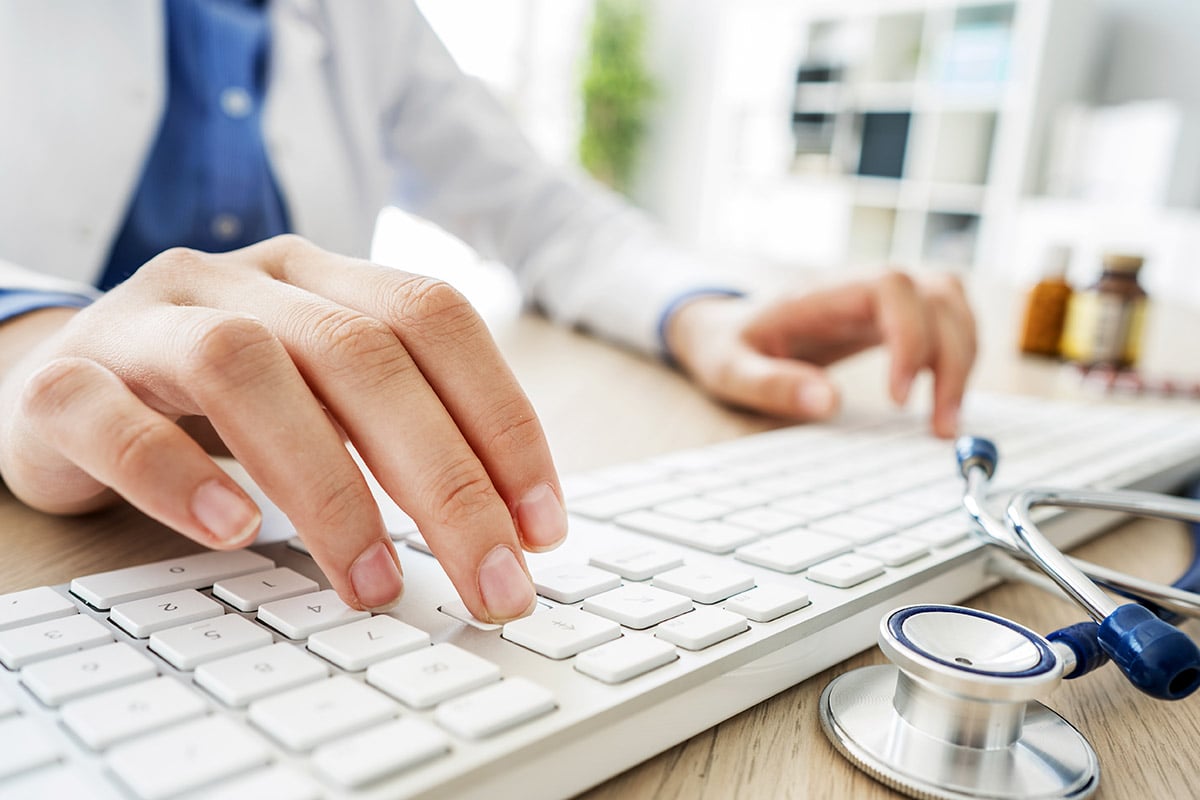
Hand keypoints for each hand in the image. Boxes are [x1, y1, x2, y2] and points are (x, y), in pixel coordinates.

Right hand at [0, 236, 565, 620]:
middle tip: (491, 583)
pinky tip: (230, 534)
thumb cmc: (219, 401)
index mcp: (320, 278)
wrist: (63, 378)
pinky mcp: (64, 381)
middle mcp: (241, 281)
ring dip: (327, 486)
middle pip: (362, 354)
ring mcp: (147, 321)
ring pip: (245, 367)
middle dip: (446, 479)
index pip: (435, 318)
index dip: (502, 418)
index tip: (543, 524)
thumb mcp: (322, 395)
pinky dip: (176, 476)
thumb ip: (398, 432)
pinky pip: (110, 416)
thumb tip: (507, 526)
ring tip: (376, 583)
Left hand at [664, 271, 975, 436]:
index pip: (890, 287)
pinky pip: (947, 322)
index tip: (897, 397)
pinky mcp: (894, 318)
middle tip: (938, 425)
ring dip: (962, 360)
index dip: (909, 335)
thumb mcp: (730, 371)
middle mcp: (860, 286)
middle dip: (950, 359)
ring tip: (943, 422)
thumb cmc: (729, 347)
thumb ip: (771, 384)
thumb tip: (826, 403)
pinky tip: (941, 402)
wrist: (728, 330)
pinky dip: (957, 358)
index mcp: (820, 293)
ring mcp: (882, 299)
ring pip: (952, 304)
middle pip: (936, 294)